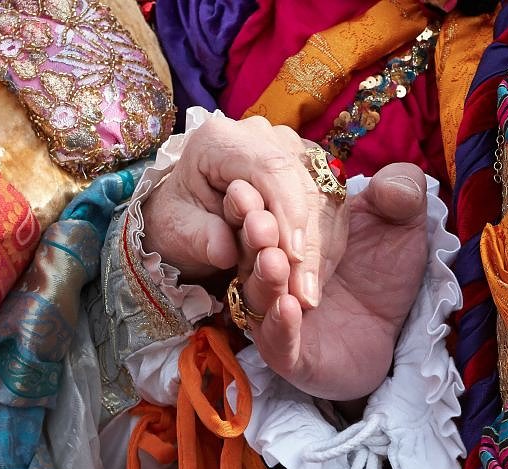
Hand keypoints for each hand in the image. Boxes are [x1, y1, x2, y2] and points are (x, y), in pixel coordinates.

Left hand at [141, 116, 345, 306]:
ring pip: (324, 198)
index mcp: (221, 139)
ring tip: (307, 294)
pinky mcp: (310, 170)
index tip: (292, 258)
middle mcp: (263, 135)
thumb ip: (200, 237)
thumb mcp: (176, 232)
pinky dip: (325, 247)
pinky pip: (330, 208)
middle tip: (303, 292)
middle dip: (307, 242)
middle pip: (303, 184)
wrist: (187, 216)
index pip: (271, 168)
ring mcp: (291, 149)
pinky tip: (314, 279)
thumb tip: (224, 250)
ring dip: (320, 250)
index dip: (287, 213)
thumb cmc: (180, 221)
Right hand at [239, 163, 430, 400]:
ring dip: (262, 277)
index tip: (252, 182)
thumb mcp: (401, 222)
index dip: (259, 199)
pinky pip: (276, 342)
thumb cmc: (385, 271)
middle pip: (252, 252)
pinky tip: (290, 307)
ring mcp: (274, 316)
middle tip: (257, 218)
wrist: (393, 333)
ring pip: (257, 296)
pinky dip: (280, 325)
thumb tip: (394, 182)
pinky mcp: (289, 357)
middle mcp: (269, 273)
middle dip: (253, 234)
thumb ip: (401, 192)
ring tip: (273, 259)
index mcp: (285, 234)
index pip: (267, 213)